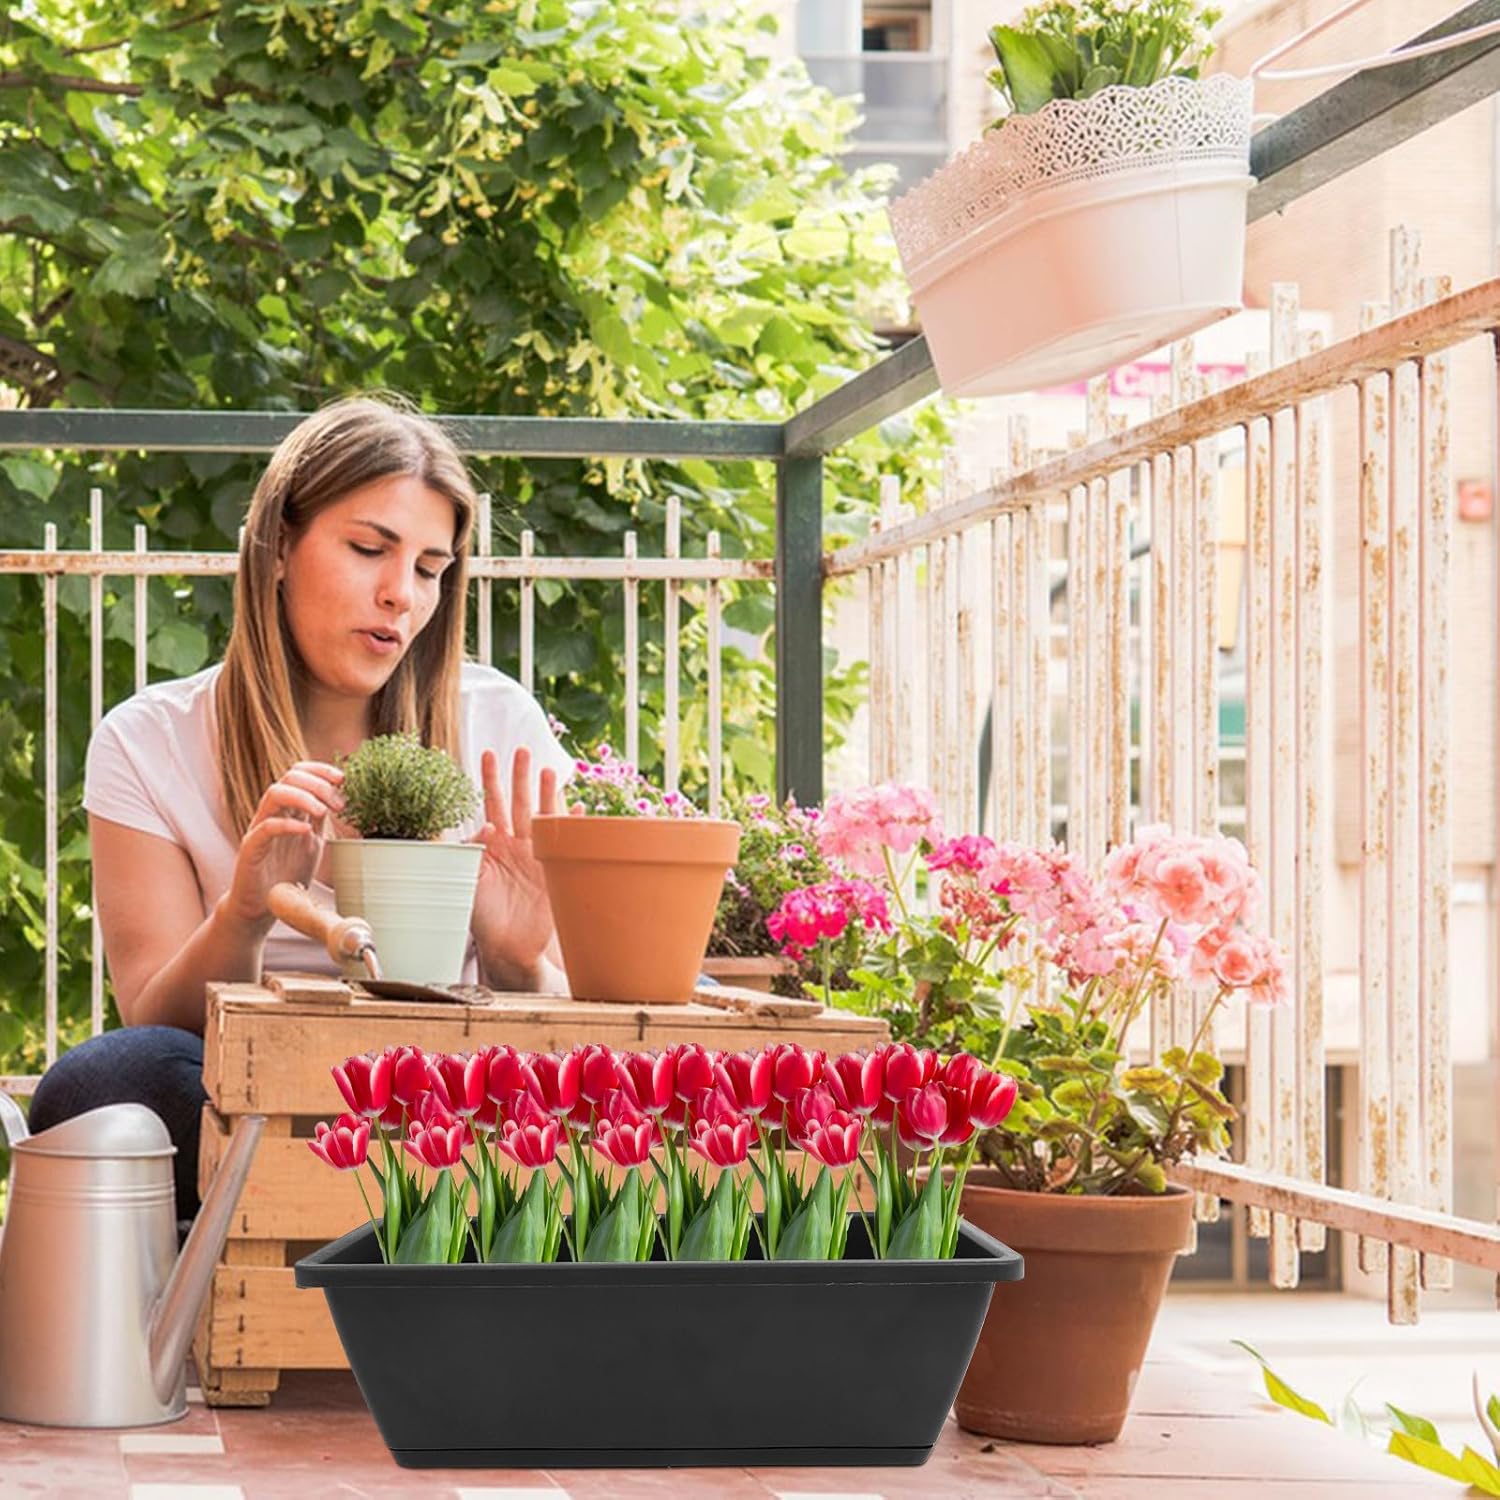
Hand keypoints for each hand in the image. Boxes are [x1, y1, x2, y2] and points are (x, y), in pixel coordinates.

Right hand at [224, 761, 344, 931]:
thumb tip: (341, 799)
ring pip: (274, 795)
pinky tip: (305, 829)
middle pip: (288, 779)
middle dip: (317, 784)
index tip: (343, 778)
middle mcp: (271, 814)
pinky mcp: (250, 849)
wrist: (262, 906)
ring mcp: (259, 829)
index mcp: (287, 810)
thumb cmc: (286, 874)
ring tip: (323, 811)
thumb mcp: (312, 842)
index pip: (298, 774)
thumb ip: (320, 821)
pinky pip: (265, 828)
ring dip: (302, 797)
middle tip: (339, 803)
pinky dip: (286, 825)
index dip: (320, 770)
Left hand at [470, 746, 559, 987]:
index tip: (487, 753)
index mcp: (491, 844)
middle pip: (518, 801)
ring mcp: (537, 855)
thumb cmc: (483, 917)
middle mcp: (515, 844)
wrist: (509, 946)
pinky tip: (579, 811)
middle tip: (522, 750)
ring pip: (542, 815)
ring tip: (548, 770)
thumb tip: (486, 827)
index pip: (490, 803)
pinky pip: (565, 842)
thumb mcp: (468, 882)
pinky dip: (573, 827)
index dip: (489, 779)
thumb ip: (472, 852)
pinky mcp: (554, 869)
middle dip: (520, 775)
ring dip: (546, 793)